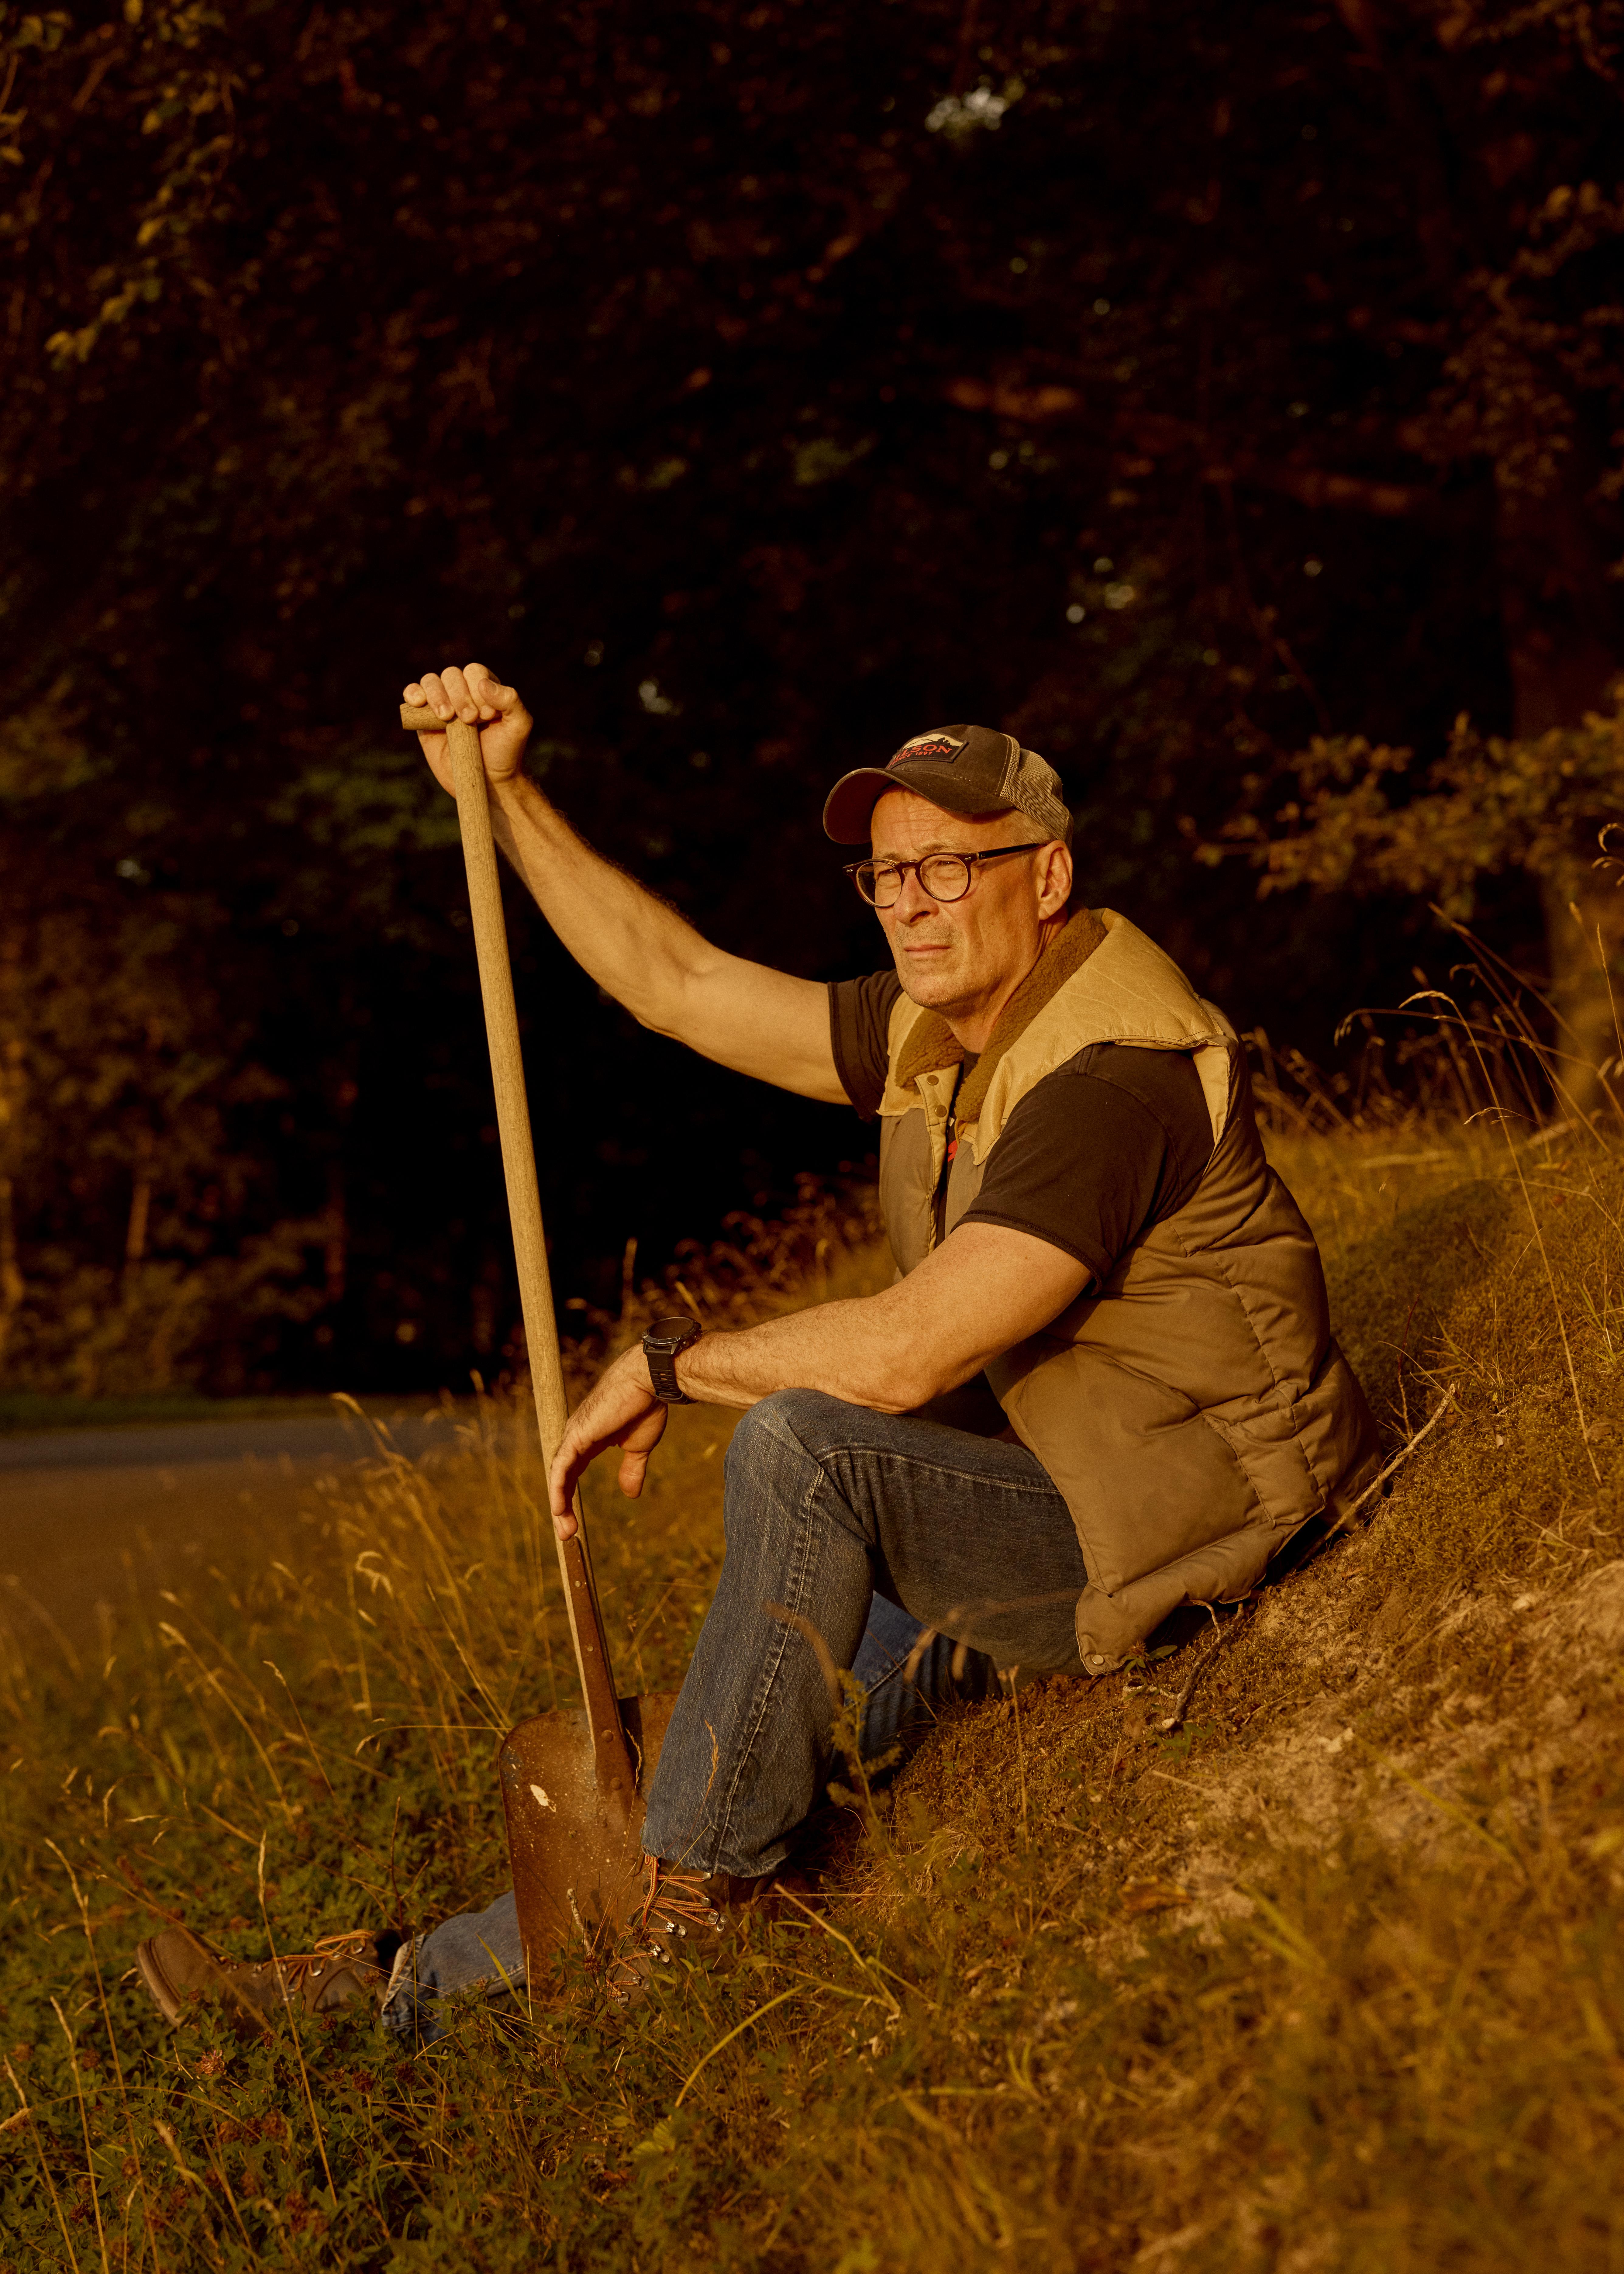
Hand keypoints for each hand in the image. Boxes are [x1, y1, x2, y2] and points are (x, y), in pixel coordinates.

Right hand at [404, 662, 532, 797]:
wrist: (487, 781)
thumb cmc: (505, 752)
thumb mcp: (519, 726)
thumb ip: (510, 700)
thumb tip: (483, 683)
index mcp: (484, 689)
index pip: (474, 671)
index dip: (477, 688)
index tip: (488, 715)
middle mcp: (462, 692)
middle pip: (451, 675)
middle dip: (459, 695)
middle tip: (469, 720)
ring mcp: (441, 704)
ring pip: (431, 681)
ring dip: (437, 695)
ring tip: (447, 717)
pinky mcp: (424, 719)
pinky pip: (412, 695)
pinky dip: (412, 693)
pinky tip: (417, 702)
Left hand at [547, 1344, 669, 1537]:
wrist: (650, 1382)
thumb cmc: (645, 1406)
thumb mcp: (638, 1447)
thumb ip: (630, 1469)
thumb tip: (630, 1494)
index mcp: (590, 1441)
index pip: (573, 1473)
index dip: (570, 1497)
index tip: (573, 1521)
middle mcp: (577, 1438)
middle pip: (562, 1478)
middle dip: (562, 1506)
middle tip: (567, 1533)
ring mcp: (575, 1435)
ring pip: (559, 1475)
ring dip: (559, 1504)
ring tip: (564, 1530)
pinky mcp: (577, 1435)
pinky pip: (561, 1467)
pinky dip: (558, 1488)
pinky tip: (558, 1508)